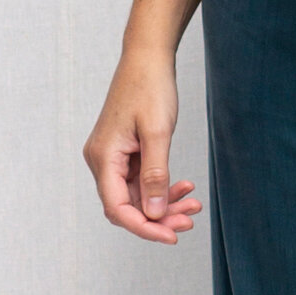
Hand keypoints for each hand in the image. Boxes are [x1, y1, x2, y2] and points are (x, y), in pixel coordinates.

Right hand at [84, 47, 200, 241]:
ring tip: (193, 204)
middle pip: (127, 206)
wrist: (147, 58)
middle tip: (189, 220)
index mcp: (103, 157)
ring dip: (164, 204)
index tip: (171, 236)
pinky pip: (141, 181)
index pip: (117, 208)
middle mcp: (102, 161)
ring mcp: (112, 157)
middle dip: (158, 218)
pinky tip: (184, 187)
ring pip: (137, 196)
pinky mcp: (124, 153)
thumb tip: (153, 214)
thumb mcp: (157, 133)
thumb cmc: (150, 88)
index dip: (144, 228)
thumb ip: (156, 175)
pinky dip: (162, 187)